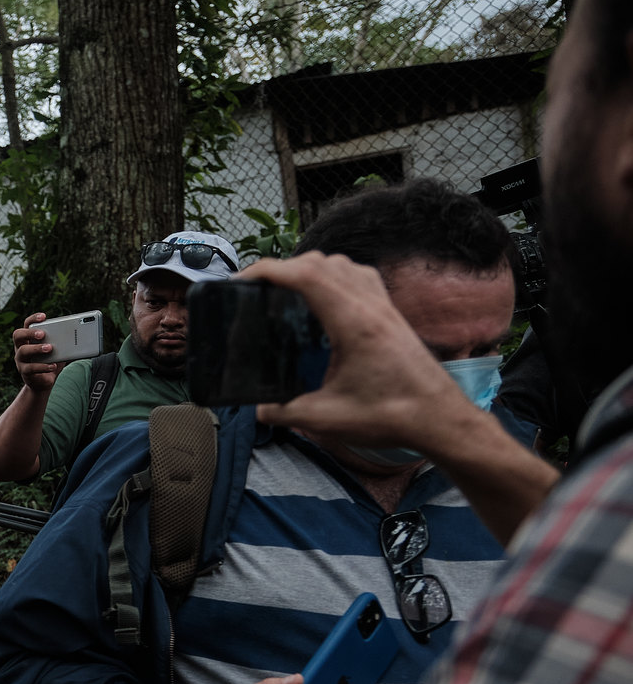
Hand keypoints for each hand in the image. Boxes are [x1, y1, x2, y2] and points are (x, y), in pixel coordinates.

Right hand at [12, 312, 62, 392]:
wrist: (44, 382)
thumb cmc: (50, 362)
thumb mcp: (58, 351)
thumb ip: (63, 343)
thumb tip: (77, 337)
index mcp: (28, 338)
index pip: (27, 324)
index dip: (33, 319)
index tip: (44, 316)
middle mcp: (21, 347)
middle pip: (18, 335)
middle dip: (30, 332)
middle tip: (43, 334)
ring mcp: (20, 360)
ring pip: (23, 351)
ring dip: (36, 348)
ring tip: (49, 348)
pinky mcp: (24, 372)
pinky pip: (31, 368)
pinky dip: (43, 366)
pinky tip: (53, 365)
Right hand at [245, 254, 474, 451]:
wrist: (440, 419)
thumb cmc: (393, 416)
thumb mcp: (326, 420)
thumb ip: (284, 413)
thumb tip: (261, 408)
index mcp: (354, 323)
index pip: (307, 275)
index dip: (269, 270)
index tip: (243, 280)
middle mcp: (371, 306)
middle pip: (321, 262)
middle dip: (282, 267)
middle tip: (257, 289)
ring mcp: (384, 306)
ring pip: (342, 264)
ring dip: (310, 268)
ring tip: (285, 290)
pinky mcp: (390, 314)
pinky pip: (359, 276)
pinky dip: (334, 276)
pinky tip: (323, 299)